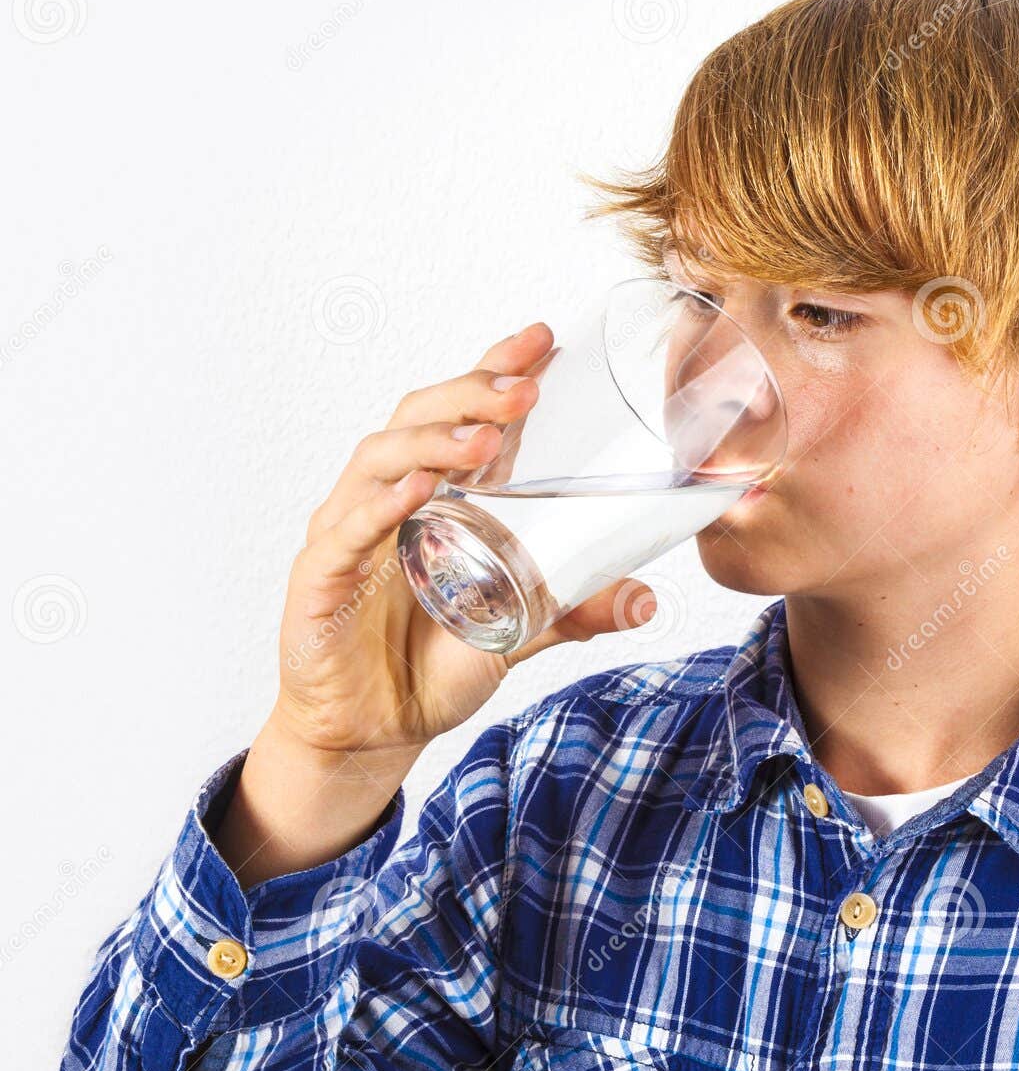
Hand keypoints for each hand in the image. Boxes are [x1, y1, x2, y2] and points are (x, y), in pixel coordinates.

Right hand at [268, 320, 657, 767]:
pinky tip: (415, 492)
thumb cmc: (435, 663)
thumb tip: (647, 599)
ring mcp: (349, 534)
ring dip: (431, 441)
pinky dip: (378, 507)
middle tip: (525, 387)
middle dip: (471, 392)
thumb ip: (576, 608)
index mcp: (436, 495)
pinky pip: (345, 533)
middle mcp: (389, 499)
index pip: (460, 412)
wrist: (374, 732)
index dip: (494, 370)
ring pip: (378, 461)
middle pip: (419, 418)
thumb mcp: (520, 628)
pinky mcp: (319, 581)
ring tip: (483, 439)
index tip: (543, 338)